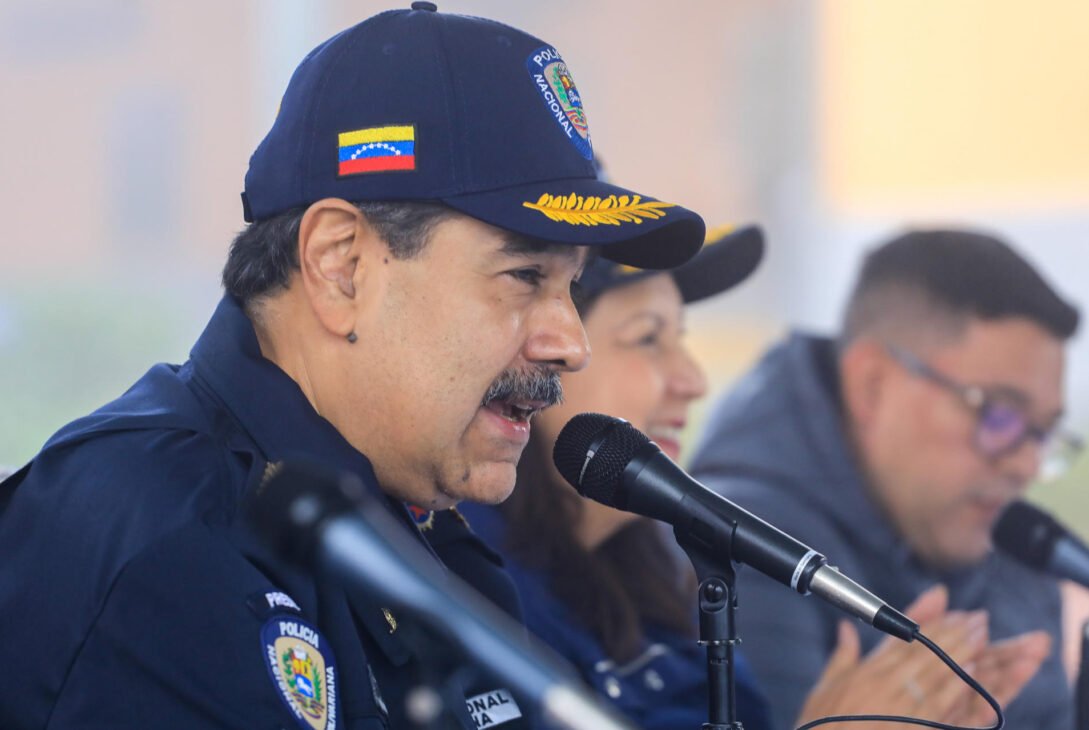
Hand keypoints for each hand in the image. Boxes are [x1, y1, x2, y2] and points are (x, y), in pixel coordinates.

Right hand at [795, 584, 1047, 727]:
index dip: (931, 626)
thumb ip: (842, 655)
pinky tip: (972, 673)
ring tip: (981, 638)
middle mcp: (884, 685)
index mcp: (866, 673)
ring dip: (961, 655)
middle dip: (955, 635)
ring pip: (936, 674)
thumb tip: (845, 627)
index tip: (953, 614)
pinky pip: (938, 704)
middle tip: (979, 620)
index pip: (904, 642)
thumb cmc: (821, 726)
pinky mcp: (911, 728)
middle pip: (925, 654)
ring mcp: (899, 707)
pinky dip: (956, 687)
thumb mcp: (824, 688)